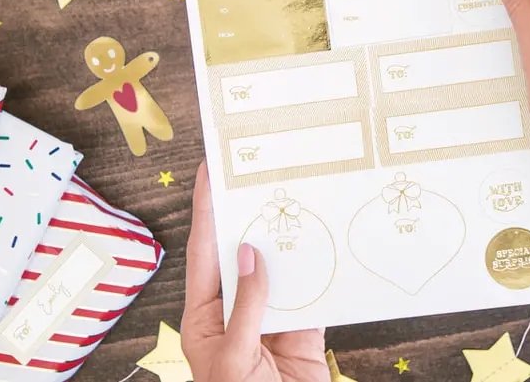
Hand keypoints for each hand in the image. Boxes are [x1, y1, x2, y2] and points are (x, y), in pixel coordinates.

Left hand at [182, 164, 328, 381]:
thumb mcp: (231, 359)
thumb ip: (244, 305)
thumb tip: (251, 253)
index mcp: (206, 313)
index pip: (204, 250)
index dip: (206, 209)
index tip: (209, 171)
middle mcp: (236, 306)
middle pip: (242, 248)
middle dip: (249, 211)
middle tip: (259, 170)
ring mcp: (271, 313)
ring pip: (279, 262)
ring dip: (288, 233)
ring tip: (296, 194)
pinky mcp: (303, 325)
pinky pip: (311, 287)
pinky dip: (320, 264)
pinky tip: (325, 237)